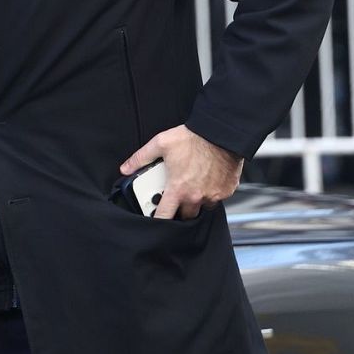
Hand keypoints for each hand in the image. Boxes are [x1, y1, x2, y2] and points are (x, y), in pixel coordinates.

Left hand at [120, 126, 242, 219]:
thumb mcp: (160, 143)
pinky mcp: (226, 190)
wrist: (221, 132)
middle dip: (179, 209)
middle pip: (185, 216)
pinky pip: (217, 198)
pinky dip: (212, 192)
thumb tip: (126, 168)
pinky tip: (208, 179)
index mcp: (178, 189)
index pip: (164, 216)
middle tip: (176, 196)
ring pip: (202, 207)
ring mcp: (213, 195)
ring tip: (193, 185)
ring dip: (196, 201)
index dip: (158, 220)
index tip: (156, 220)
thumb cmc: (193, 137)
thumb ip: (141, 158)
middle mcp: (196, 196)